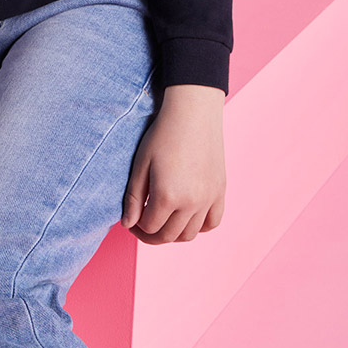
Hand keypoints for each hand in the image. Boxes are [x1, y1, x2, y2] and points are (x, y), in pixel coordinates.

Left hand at [120, 84, 225, 243]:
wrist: (193, 112)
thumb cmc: (162, 134)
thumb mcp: (141, 165)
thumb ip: (134, 198)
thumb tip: (128, 224)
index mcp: (167, 196)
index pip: (149, 228)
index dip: (136, 227)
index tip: (131, 219)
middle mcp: (191, 202)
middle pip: (169, 236)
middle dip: (152, 235)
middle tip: (142, 224)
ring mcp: (209, 199)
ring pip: (190, 234)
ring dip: (173, 234)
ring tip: (163, 221)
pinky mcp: (220, 191)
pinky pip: (212, 222)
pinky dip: (199, 226)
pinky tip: (186, 216)